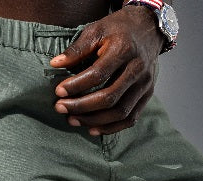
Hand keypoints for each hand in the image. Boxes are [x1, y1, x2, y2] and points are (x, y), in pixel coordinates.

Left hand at [49, 5, 164, 134]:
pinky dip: (111, 128)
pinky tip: (92, 129)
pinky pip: (130, 119)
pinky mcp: (147, 95)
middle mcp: (137, 69)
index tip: (58, 92)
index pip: (98, 74)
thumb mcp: (96, 30)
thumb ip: (77, 49)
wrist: (148, 29)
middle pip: (109, 97)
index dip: (76, 86)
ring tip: (73, 120)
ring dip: (94, 121)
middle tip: (60, 108)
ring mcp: (145, 84)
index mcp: (124, 49)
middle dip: (81, 107)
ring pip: (120, 112)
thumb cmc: (118, 30)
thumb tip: (55, 64)